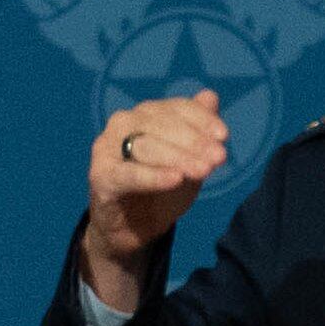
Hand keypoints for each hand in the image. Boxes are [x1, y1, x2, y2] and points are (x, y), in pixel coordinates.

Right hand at [79, 90, 230, 312]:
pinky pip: (129, 174)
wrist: (133, 230)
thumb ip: (198, 130)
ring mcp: (107, 148)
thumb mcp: (187, 160)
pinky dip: (153, 176)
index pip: (176, 108)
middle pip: (161, 124)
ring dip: (178, 157)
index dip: (201, 119)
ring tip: (204, 170)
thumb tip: (210, 96)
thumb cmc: (161, 189)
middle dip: (193, 140)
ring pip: (146, 146)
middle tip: (218, 158)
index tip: (224, 136)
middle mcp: (122, 124)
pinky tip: (175, 179)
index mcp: (144, 114)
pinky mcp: (100, 176)